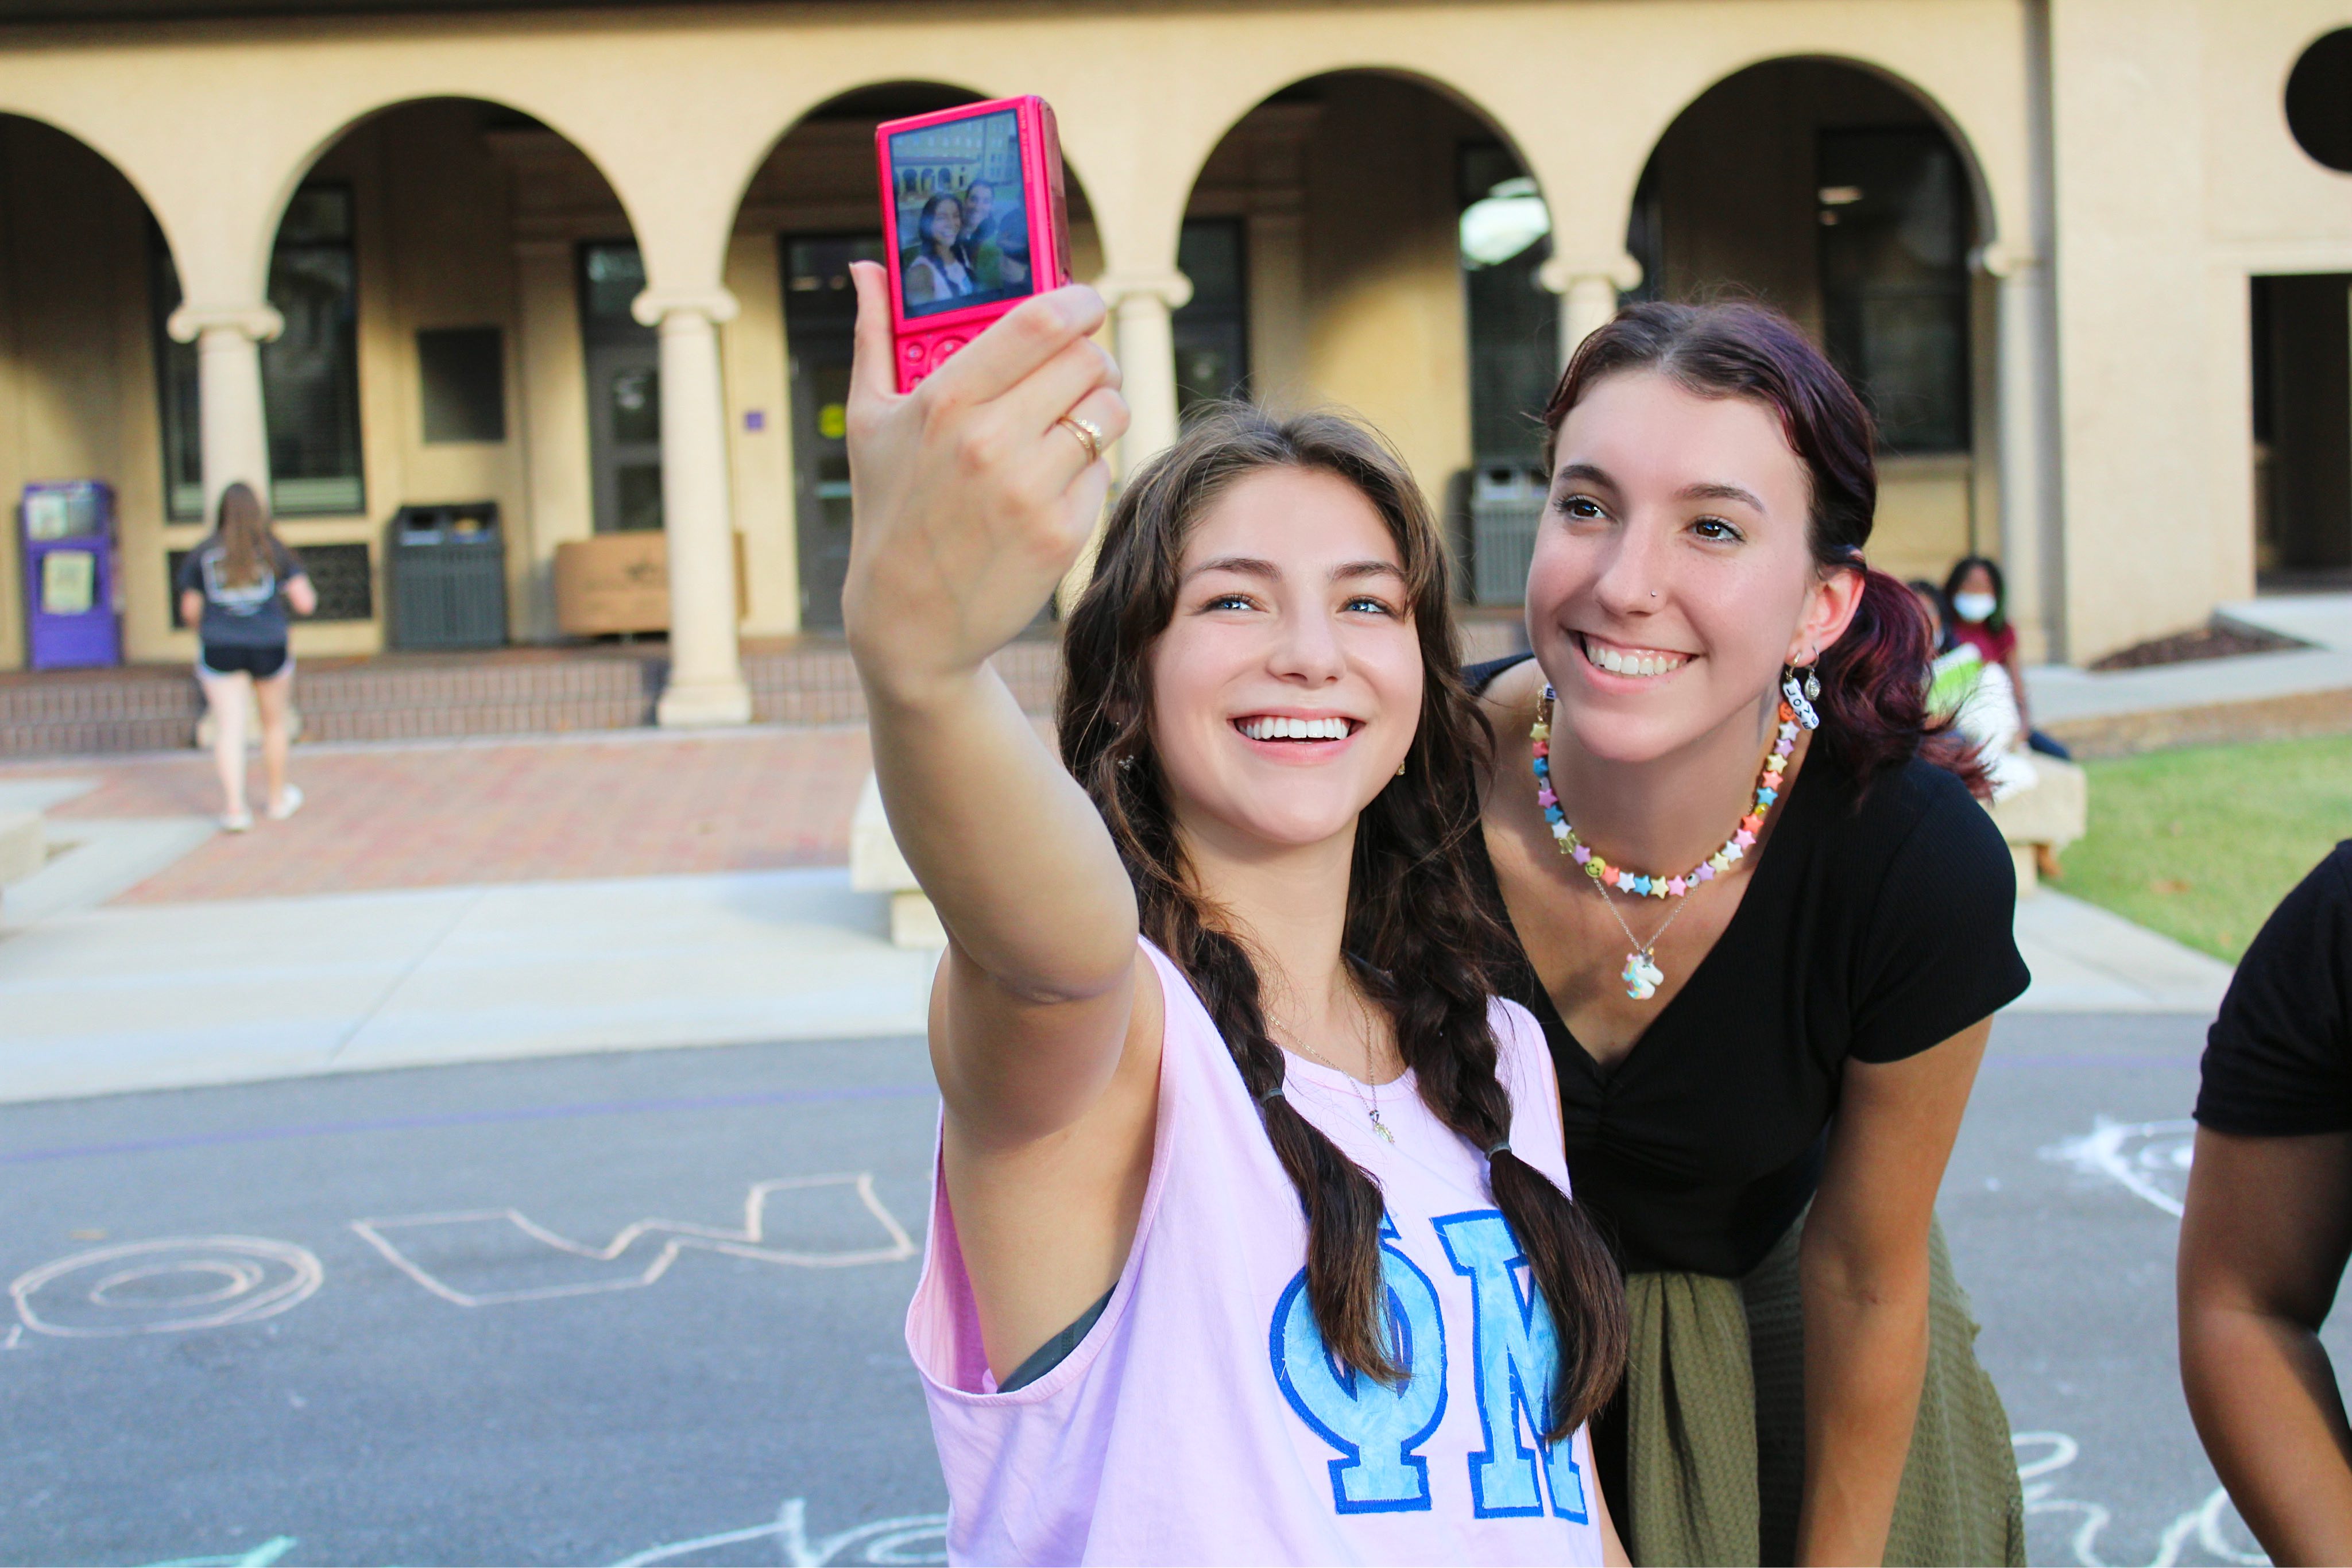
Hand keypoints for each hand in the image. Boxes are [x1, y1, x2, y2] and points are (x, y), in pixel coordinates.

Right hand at [841, 265, 1127, 702]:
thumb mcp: (868, 422)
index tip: (1084, 303)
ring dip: (1101, 408)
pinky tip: (1055, 480)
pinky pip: (1105, 469)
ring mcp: (1031, 490)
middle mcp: (991, 441)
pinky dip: (1090, 467)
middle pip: (1089, 359)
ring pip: (1109, 412)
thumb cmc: (888, 510)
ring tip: (1071, 421)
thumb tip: (867, 265)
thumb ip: (873, 335)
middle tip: (1081, 367)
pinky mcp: (1062, 533)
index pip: (1042, 320)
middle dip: (1094, 356)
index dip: (1079, 301)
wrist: (909, 622)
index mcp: (946, 400)